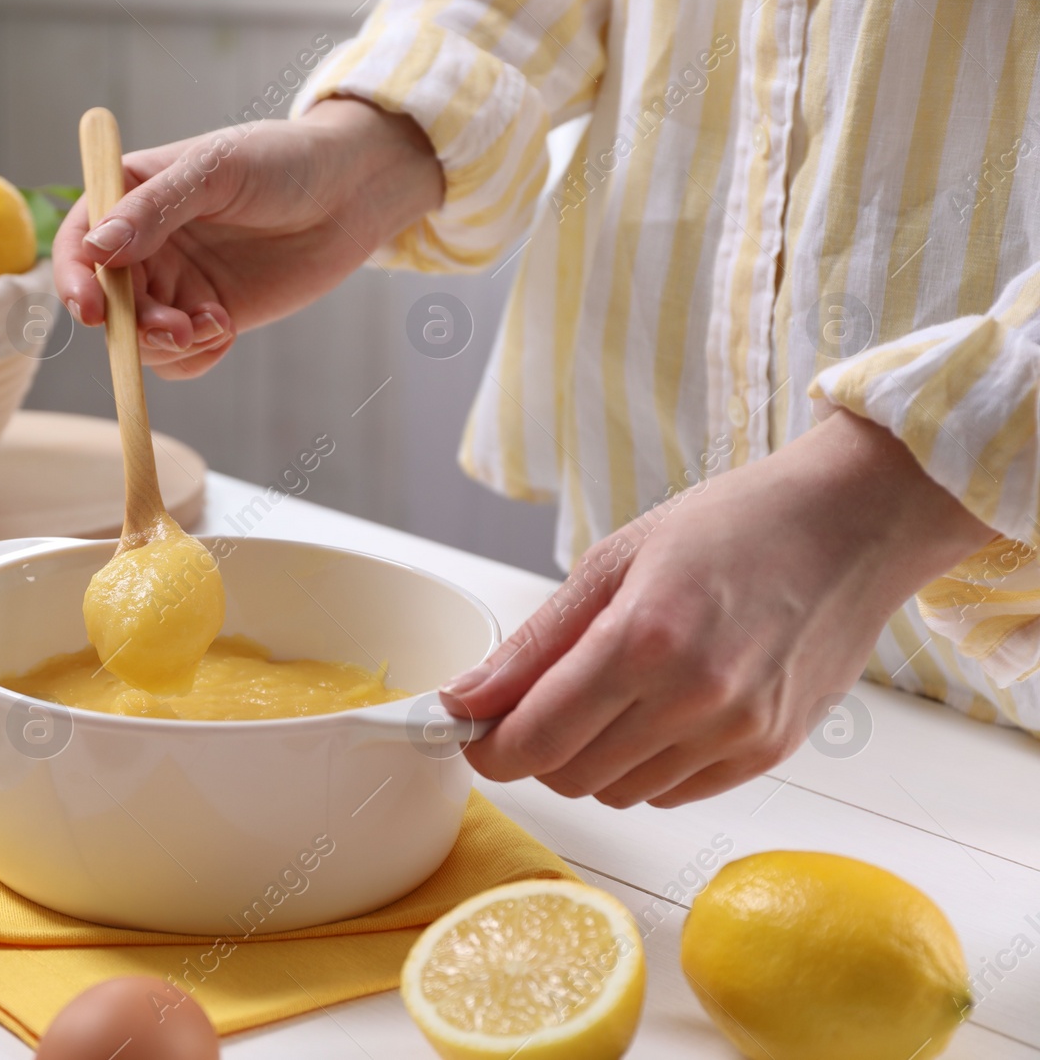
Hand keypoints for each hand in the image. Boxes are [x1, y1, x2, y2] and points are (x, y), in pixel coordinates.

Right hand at [53, 98, 441, 378]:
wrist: (350, 192)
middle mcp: (145, 244)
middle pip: (108, 301)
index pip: (80, 241)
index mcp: (131, 196)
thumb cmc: (282, 161)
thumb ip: (155, 209)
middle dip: (133, 324)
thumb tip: (97, 249)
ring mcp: (177, 283)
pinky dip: (195, 356)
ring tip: (213, 325)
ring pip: (140, 338)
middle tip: (178, 329)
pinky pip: (180, 356)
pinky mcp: (209, 315)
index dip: (75, 277)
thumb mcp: (216, 171)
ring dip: (167, 345)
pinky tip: (224, 331)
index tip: (92, 309)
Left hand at [444, 411, 996, 807]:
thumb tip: (466, 698)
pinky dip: (645, 767)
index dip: (489, 748)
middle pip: (571, 777)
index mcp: (644, 639)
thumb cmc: (735, 526)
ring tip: (609, 695)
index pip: (536, 740)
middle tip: (539, 703)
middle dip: (536, 750)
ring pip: (620, 794)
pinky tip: (657, 711)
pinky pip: (673, 793)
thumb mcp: (613, 561)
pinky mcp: (770, 752)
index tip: (474, 732)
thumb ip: (534, 644)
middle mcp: (695, 699)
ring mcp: (739, 734)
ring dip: (591, 761)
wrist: (854, 524)